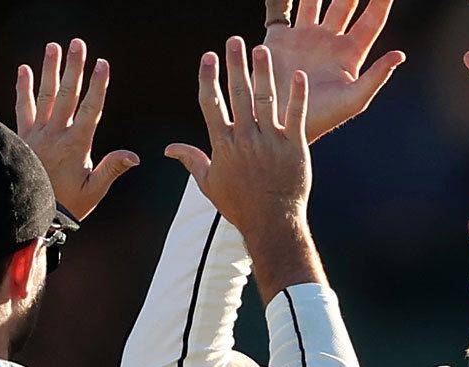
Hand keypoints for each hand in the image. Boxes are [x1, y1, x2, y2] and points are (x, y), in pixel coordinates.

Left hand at [16, 39, 138, 220]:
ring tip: (53, 47)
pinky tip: (24, 70)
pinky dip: (23, 88)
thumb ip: (112, 169)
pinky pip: (22, 107)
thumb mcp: (94, 191)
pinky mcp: (22, 136)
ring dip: (49, 69)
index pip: (91, 108)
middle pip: (67, 94)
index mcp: (76, 145)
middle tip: (78, 44)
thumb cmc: (65, 205)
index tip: (103, 64)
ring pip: (45, 95)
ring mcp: (37, 133)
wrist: (27, 211)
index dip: (98, 85)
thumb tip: (134, 156)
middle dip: (74, 67)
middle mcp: (55, 134)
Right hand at [165, 38, 311, 238]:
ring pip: (266, 99)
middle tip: (234, 42)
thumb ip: (192, 160)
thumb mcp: (209, 183)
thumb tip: (169, 149)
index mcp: (224, 145)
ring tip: (261, 50)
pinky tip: (299, 76)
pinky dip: (298, 95)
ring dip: (263, 72)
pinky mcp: (295, 146)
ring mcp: (271, 141)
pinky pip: (296, 115)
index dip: (209, 78)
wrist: (272, 223)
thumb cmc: (239, 205)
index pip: (211, 104)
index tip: (208, 57)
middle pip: (238, 94)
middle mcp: (246, 139)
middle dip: (235, 65)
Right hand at [262, 0, 404, 141]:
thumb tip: (400, 55)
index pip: (372, 19)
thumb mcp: (353, 100)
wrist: (281, 123)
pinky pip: (281, 9)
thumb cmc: (322, 117)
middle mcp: (329, 39)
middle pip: (344, 2)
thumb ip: (376, 77)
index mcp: (350, 53)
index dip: (381, 0)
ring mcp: (304, 36)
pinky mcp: (279, 37)